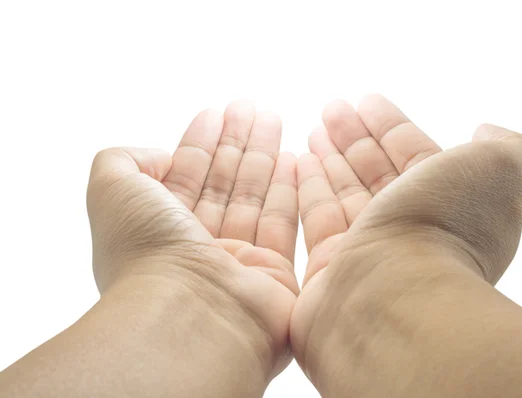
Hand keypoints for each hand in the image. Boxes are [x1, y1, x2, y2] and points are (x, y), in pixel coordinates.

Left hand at [88, 101, 298, 386]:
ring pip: (253, 197)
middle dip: (235, 142)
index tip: (215, 113)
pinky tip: (294, 160)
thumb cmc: (148, 254)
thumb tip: (163, 157)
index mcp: (159, 228)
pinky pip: (283, 224)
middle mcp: (197, 245)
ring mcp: (236, 261)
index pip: (185, 175)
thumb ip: (123, 161)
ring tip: (272, 118)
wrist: (190, 316)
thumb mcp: (111, 191)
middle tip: (250, 108)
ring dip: (264, 156)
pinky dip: (288, 191)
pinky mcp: (273, 274)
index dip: (200, 142)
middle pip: (222, 182)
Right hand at [291, 94, 521, 393]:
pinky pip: (317, 218)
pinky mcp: (330, 269)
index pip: (415, 155)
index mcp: (449, 206)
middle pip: (377, 173)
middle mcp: (410, 231)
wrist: (393, 301)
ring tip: (314, 129)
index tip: (366, 100)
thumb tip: (487, 134)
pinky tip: (298, 162)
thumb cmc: (444, 230)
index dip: (391, 126)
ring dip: (331, 158)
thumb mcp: (497, 170)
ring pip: (346, 194)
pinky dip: (310, 188)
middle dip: (356, 138)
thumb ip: (507, 147)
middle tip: (332, 108)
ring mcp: (369, 252)